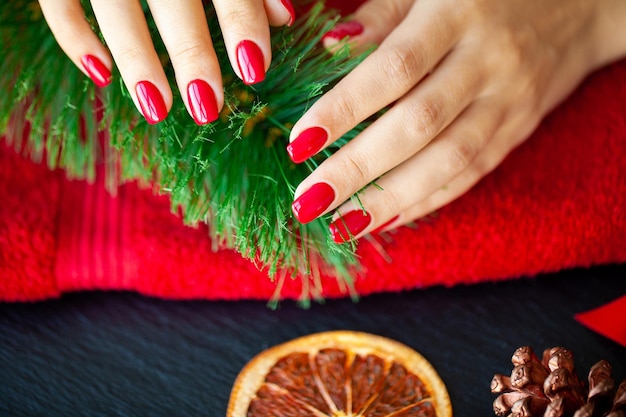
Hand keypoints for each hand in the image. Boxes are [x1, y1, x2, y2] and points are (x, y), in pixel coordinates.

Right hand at [37, 0, 294, 124]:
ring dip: (137, 60)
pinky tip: (100, 74)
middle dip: (191, 54)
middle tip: (208, 105)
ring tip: (158, 110)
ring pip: (114, 5)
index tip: (254, 70)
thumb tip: (282, 18)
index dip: (241, 22)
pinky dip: (74, 37)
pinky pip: (56, 2)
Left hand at [287, 0, 625, 242]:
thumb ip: (380, 17)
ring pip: (448, 161)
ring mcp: (508, 101)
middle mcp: (487, 61)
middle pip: (417, 125)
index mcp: (456, 14)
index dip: (344, 108)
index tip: (299, 142)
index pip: (393, 69)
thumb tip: (327, 52)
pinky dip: (426, 201)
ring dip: (390, 199)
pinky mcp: (517, 131)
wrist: (578, 4)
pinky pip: (470, 175)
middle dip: (358, 169)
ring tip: (341, 224)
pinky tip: (386, 218)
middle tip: (309, 200)